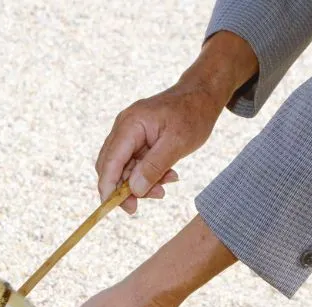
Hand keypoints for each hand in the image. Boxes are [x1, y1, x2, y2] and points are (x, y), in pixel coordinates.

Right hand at [96, 31, 258, 213]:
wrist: (202, 94)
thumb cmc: (193, 114)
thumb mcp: (177, 143)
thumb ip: (154, 167)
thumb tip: (134, 190)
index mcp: (130, 125)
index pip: (110, 162)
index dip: (109, 188)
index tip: (119, 208)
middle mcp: (123, 128)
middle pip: (111, 167)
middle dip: (124, 189)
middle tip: (143, 204)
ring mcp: (129, 133)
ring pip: (123, 168)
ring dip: (140, 183)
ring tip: (165, 187)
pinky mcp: (137, 139)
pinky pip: (135, 163)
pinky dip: (147, 174)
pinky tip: (167, 176)